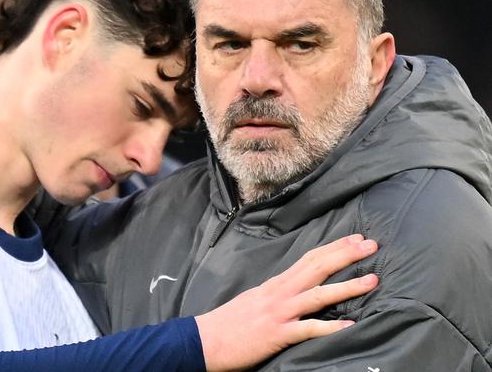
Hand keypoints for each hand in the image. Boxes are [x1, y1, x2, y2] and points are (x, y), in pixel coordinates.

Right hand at [195, 234, 377, 370]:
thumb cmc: (230, 321)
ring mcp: (280, 313)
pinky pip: (308, 329)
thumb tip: (297, 288)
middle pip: (317, 268)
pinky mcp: (278, 334)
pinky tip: (350, 325)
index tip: (356, 239)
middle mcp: (280, 293)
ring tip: (372, 280)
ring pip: (318, 294)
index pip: (309, 258)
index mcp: (276, 284)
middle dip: (346, 255)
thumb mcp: (255, 298)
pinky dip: (330, 327)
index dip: (334, 247)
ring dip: (347, 286)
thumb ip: (277, 292)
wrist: (206, 339)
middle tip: (371, 245)